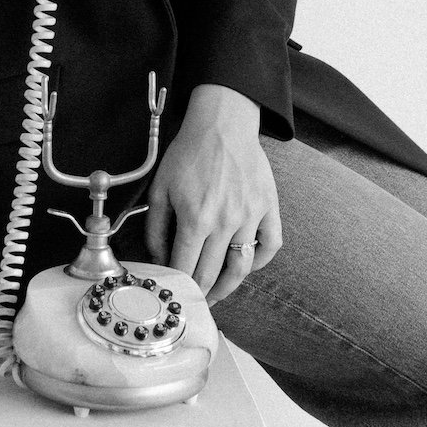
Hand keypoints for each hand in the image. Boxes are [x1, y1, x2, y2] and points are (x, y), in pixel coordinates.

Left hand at [144, 85, 281, 305]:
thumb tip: (157, 260)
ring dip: (228, 287)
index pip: (185, 267)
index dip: (178, 287)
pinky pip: (270, 245)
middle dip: (199, 294)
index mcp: (196, 218)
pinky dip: (259, 261)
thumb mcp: (160, 189)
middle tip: (192, 302)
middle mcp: (226, 221)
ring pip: (242, 267)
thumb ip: (155, 229)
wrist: (222, 125)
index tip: (173, 296)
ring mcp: (251, 216)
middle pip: (211, 273)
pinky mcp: (268, 207)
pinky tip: (245, 265)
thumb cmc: (189, 154)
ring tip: (216, 294)